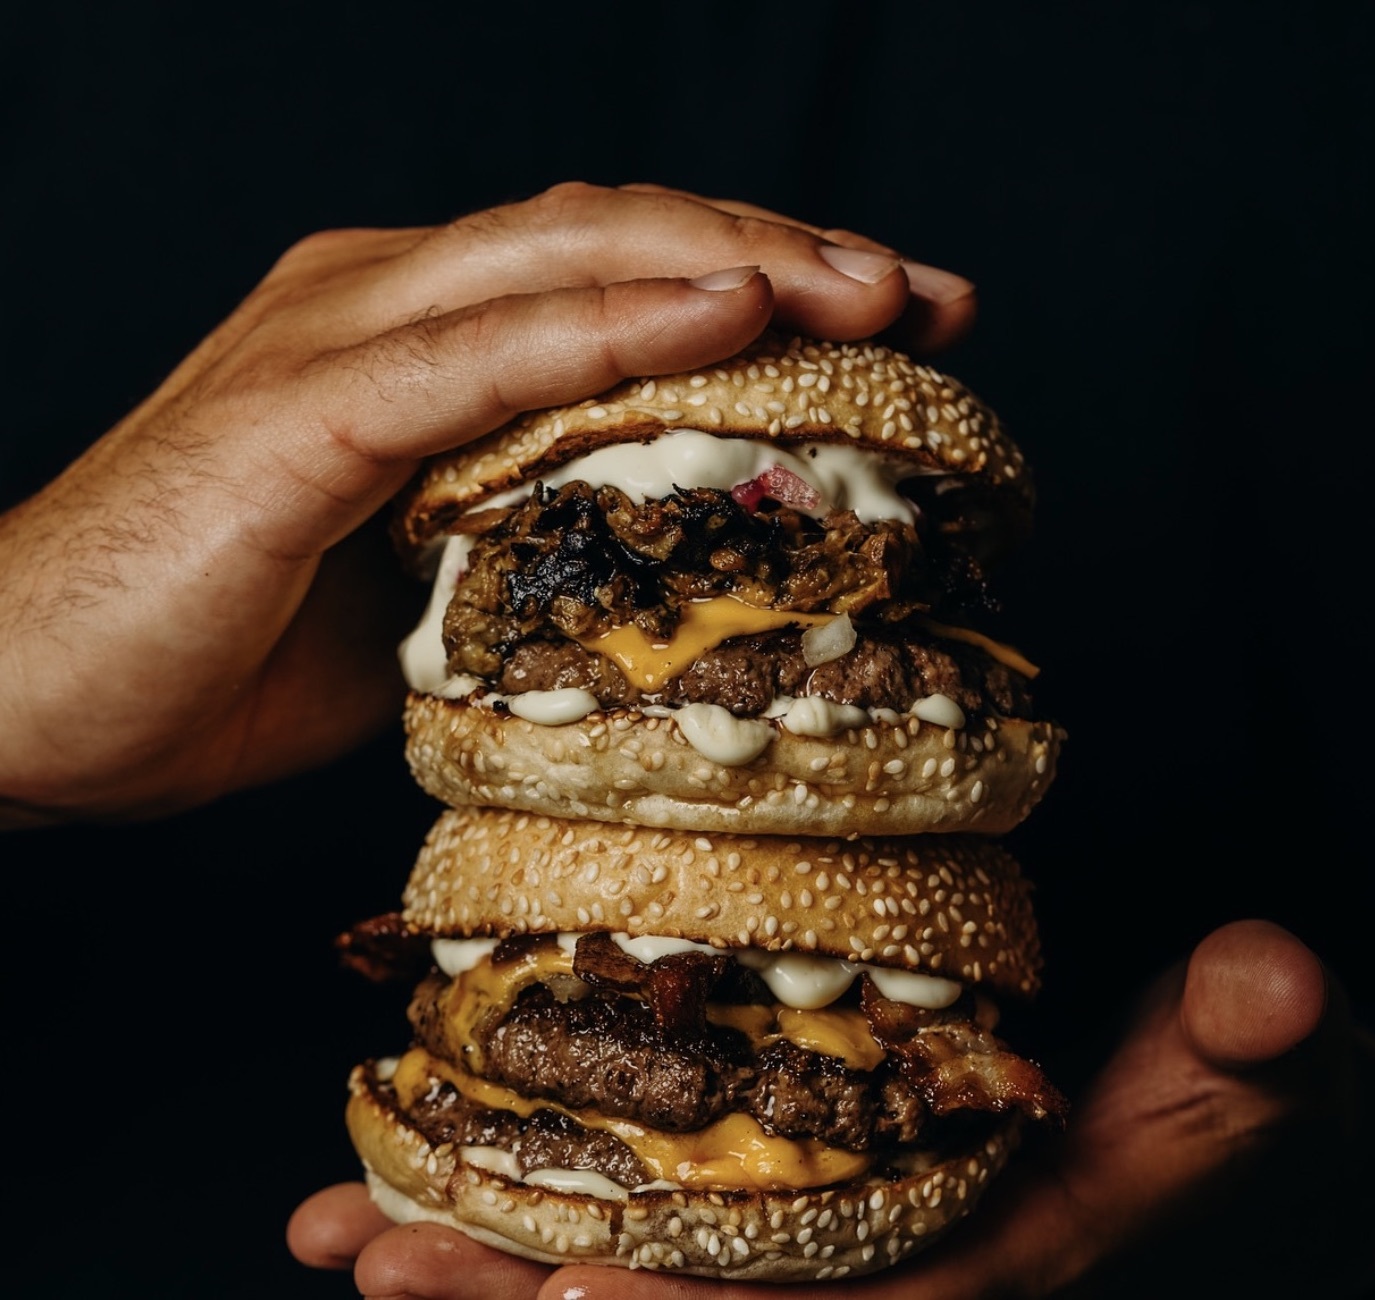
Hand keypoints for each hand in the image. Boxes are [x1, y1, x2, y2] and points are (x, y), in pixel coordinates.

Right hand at [0, 182, 975, 823]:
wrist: (22, 699)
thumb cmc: (217, 644)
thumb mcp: (423, 576)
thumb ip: (527, 528)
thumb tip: (662, 560)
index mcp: (419, 327)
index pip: (623, 269)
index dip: (769, 282)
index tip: (904, 323)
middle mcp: (384, 295)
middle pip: (621, 232)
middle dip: (791, 253)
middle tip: (934, 293)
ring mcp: (336, 335)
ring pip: (569, 258)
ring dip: (737, 265)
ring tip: (876, 290)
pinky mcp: (294, 413)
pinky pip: (480, 354)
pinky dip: (611, 326)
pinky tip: (728, 314)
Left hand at [286, 920, 1374, 1297]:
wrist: (1225, 1117)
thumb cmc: (1235, 1101)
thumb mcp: (1256, 1066)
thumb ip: (1253, 1040)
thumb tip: (1272, 981)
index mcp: (992, 1262)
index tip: (574, 1291)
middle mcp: (889, 1263)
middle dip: (546, 1294)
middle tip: (388, 1265)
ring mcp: (835, 1227)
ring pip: (652, 1260)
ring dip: (497, 1255)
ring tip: (348, 1236)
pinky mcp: (800, 1174)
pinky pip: (655, 1197)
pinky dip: (527, 1192)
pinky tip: (395, 1180)